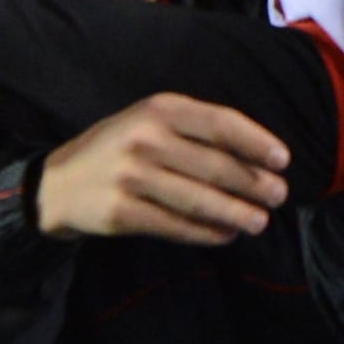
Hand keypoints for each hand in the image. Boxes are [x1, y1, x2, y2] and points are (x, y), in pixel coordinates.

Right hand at [31, 94, 292, 243]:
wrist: (60, 182)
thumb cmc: (121, 148)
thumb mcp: (151, 122)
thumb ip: (196, 132)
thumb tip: (257, 160)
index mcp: (159, 108)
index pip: (220, 123)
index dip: (256, 142)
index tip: (283, 160)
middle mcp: (145, 138)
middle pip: (215, 165)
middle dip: (253, 183)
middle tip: (278, 195)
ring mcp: (132, 177)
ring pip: (199, 199)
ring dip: (236, 213)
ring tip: (260, 222)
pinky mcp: (122, 212)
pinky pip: (176, 225)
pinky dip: (206, 232)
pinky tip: (226, 234)